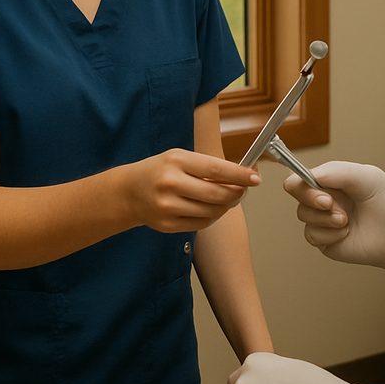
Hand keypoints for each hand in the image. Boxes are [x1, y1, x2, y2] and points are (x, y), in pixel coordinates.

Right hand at [124, 149, 258, 232]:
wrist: (128, 192)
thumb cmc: (159, 170)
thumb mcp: (180, 158)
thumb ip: (208, 167)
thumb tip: (243, 175)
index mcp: (176, 161)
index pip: (216, 169)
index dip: (239, 175)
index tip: (255, 178)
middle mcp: (170, 184)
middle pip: (216, 195)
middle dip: (236, 193)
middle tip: (243, 189)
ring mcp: (167, 207)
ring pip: (212, 212)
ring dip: (226, 206)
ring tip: (227, 198)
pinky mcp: (167, 225)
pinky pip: (201, 224)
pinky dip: (212, 216)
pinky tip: (211, 208)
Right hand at [283, 161, 384, 283]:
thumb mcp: (368, 178)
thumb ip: (337, 172)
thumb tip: (305, 176)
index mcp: (333, 180)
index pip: (302, 175)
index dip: (299, 180)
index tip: (309, 184)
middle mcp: (325, 198)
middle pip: (296, 193)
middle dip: (312, 197)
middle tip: (331, 204)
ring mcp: (324, 220)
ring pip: (303, 215)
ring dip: (326, 218)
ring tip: (348, 220)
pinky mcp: (325, 241)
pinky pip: (312, 235)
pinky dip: (329, 234)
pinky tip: (346, 233)